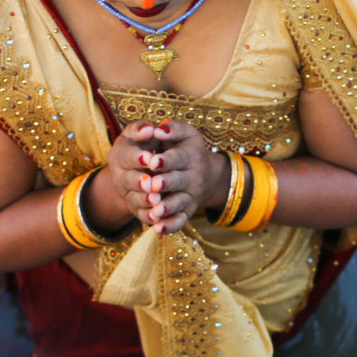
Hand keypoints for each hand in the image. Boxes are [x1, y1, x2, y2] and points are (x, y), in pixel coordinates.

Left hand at [119, 119, 228, 234]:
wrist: (204, 173)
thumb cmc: (186, 148)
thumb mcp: (185, 134)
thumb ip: (172, 128)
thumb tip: (159, 129)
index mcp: (191, 156)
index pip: (179, 157)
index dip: (166, 160)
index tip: (153, 161)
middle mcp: (193, 178)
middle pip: (179, 181)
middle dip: (166, 183)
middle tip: (154, 185)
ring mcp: (190, 196)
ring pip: (179, 203)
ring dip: (167, 207)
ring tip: (155, 211)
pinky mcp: (186, 212)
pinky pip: (179, 221)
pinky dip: (170, 226)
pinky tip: (157, 229)